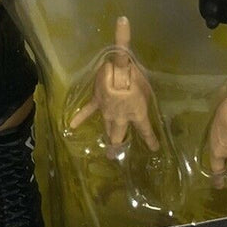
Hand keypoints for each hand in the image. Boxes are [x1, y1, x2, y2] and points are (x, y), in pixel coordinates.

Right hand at [68, 16, 159, 153]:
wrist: (117, 70)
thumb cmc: (136, 77)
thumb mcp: (146, 89)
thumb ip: (143, 99)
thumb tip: (139, 101)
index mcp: (137, 115)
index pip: (145, 132)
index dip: (150, 141)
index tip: (154, 149)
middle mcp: (122, 118)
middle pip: (119, 136)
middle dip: (117, 146)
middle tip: (114, 155)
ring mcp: (107, 112)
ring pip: (107, 128)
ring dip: (107, 135)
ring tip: (105, 147)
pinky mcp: (97, 102)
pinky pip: (87, 111)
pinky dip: (80, 118)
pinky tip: (72, 125)